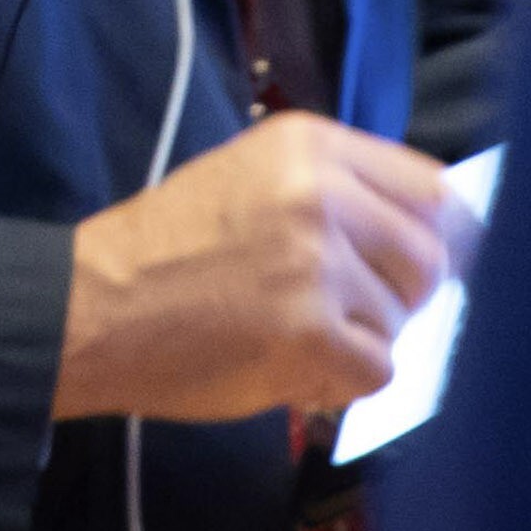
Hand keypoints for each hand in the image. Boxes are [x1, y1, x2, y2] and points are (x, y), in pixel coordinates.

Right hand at [54, 112, 464, 425]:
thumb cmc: (166, 248)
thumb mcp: (249, 179)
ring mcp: (317, 263)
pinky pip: (375, 371)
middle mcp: (321, 193)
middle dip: (403, 297)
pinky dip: (342, 384)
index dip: (440, 235)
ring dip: (361, 343)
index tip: (421, 268)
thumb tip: (433, 235)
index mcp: (308, 145)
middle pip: (430, 255)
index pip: (429, 186)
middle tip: (348, 316)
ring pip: (401, 320)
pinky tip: (292, 371)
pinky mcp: (309, 331)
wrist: (90, 305)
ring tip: (296, 340)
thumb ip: (334, 193)